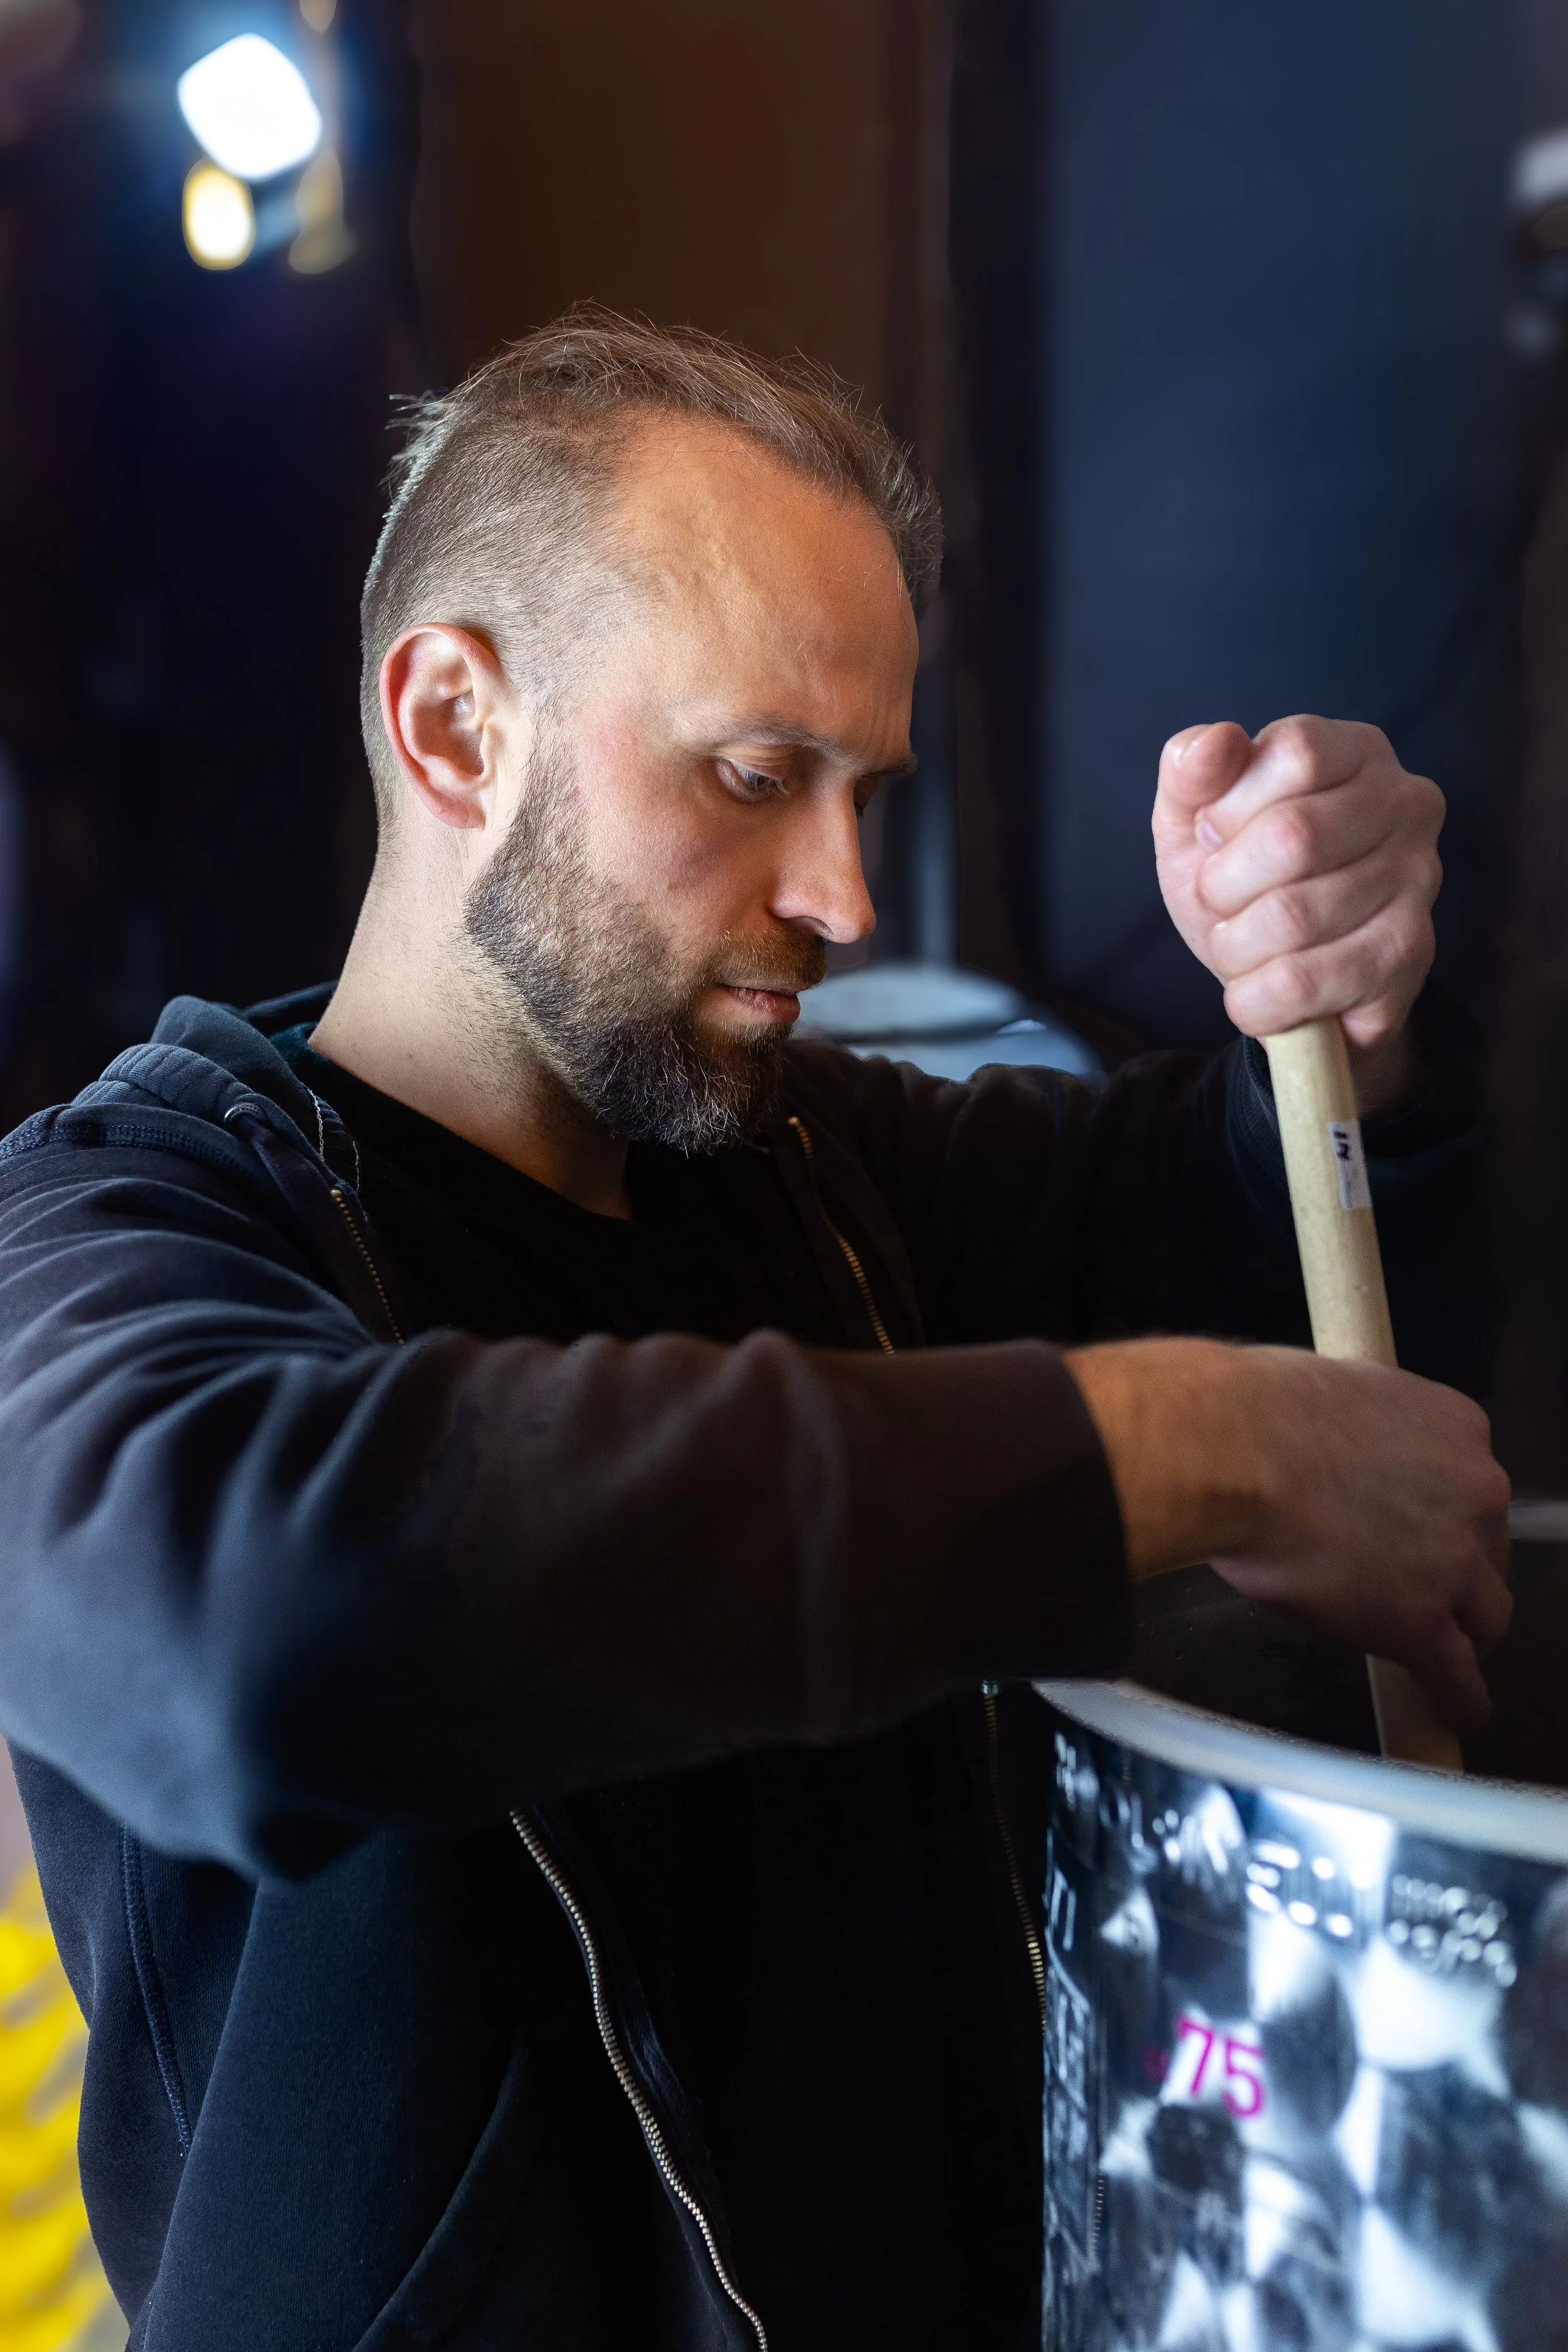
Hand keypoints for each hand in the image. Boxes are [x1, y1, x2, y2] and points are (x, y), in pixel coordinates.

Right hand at [1065, 1337, 1512, 1730]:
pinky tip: (1456, 1711)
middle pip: (1488, 1551)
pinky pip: (1458, 1674)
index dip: (1447, 1519)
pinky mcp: (1420, 1620)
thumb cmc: (1256, 1411)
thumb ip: (1362, 1433)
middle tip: (1422, 1588)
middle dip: (1460, 1574)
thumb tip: (1334, 1455)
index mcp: (1457, 1426)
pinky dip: (1460, 1698)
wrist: (1234, 1448)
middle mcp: (1475, 1491)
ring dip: (1465, 1634)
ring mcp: (1453, 1560)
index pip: (1472, 1489)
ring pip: (1486, 1615)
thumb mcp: (1337, 1394)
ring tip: (1447, 1658)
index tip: (1422, 1533)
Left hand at [1152, 717, 1442, 1093]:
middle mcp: (1406, 804)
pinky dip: (1254, 998)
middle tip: (1221, 904)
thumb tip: (1215, 741)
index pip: (1297, 753)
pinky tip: (1256, 992)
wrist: (1278, 976)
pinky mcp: (1410, 955)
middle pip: (1294, 836)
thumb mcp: (1195, 818)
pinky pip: (1305, 981)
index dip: (1230, 808)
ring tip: (1240, 947)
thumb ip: (1192, 769)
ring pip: (1294, 916)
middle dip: (1223, 886)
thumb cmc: (1241, 880)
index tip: (1213, 837)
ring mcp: (1420, 880)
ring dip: (1235, 947)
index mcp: (1355, 750)